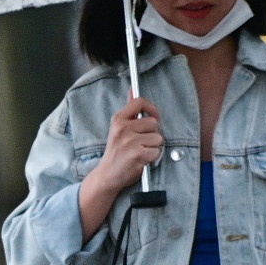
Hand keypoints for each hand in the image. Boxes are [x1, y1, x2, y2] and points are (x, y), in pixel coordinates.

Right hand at [76, 95, 166, 238]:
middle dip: (152, 134)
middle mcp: (123, 128)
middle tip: (141, 143)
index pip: (140, 102)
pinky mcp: (138, 155)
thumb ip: (129, 110)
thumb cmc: (116, 152)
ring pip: (158, 138)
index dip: (151, 109)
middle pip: (154, 123)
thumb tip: (133, 89)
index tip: (153, 117)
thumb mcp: (118, 128)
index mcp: (118, 119)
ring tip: (141, 152)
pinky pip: (157, 151)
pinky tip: (142, 160)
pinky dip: (152, 158)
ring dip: (153, 147)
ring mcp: (130, 142)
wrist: (107, 175)